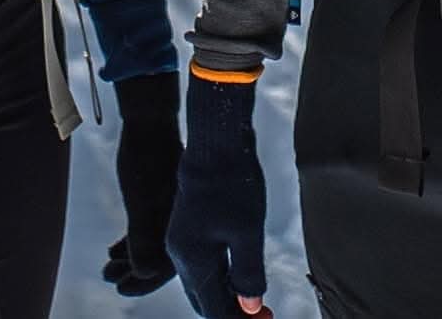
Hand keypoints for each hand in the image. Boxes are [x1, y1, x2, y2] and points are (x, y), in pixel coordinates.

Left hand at [102, 71, 181, 296]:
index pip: (169, 266)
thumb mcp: (141, 201)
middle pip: (161, 257)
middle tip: (110, 279)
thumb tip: (144, 274)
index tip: (121, 289)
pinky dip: (132, 241)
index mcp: (186, 223)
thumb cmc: (145, 159)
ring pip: (153, 243)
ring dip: (130, 258)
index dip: (145, 283)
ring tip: (107, 267)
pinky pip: (149, 227)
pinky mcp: (162, 194)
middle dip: (135, 273)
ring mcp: (174, 206)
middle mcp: (184, 218)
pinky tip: (113, 249)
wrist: (149, 119)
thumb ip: (144, 238)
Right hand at [166, 70, 269, 317]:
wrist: (216, 141)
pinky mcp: (187, 225)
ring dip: (226, 292)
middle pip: (204, 298)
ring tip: (254, 295)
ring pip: (202, 281)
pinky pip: (201, 262)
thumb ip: (248, 274)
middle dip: (231, 310)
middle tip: (261, 313)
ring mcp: (181, 238)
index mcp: (192, 260)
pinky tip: (238, 268)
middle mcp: (180, 254)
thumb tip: (250, 307)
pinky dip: (220, 273)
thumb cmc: (234, 185)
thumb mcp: (248, 233)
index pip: (213, 308)